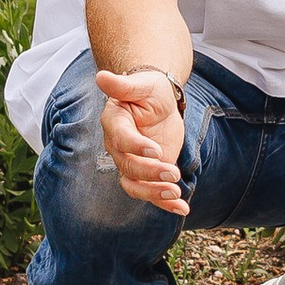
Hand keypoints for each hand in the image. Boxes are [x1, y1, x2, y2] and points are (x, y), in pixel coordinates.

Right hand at [97, 66, 187, 214]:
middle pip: (128, 167)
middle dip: (150, 173)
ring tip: (176, 195)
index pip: (121, 140)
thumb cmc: (149, 89)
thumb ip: (123, 85)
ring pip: (135, 186)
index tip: (156, 151)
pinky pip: (152, 193)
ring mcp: (133, 162)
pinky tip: (182, 209)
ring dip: (154, 194)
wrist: (159, 101)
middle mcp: (119, 147)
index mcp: (115, 124)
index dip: (136, 147)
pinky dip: (166, 204)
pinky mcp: (148, 173)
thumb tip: (101, 76)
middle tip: (172, 173)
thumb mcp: (142, 83)